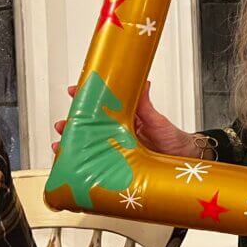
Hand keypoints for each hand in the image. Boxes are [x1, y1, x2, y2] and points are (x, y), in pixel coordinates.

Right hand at [53, 80, 199, 157]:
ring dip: (73, 143)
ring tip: (62, 144)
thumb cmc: (172, 138)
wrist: (183, 158)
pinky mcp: (118, 164)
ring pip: (90, 144)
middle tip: (64, 124)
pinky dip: (83, 162)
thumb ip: (146, 104)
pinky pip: (97, 161)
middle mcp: (118, 132)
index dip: (87, 98)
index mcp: (126, 117)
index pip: (102, 105)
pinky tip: (72, 164)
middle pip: (90, 126)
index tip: (74, 91)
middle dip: (73, 124)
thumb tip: (143, 82)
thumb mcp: (157, 119)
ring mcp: (116, 148)